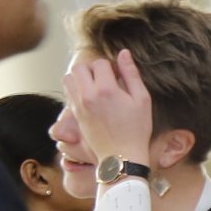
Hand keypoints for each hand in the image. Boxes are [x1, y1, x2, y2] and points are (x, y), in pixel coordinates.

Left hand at [62, 48, 152, 165]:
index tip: (120, 77)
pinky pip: (68, 92)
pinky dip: (76, 88)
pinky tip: (91, 97)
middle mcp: (88, 95)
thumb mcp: (142, 100)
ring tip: (95, 86)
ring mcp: (79, 105)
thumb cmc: (137, 130)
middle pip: (80, 67)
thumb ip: (132, 74)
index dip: (112, 67)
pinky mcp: (75, 114)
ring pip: (69, 77)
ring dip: (80, 77)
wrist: (121, 157)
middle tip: (105, 78)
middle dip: (92, 68)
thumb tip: (124, 53)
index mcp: (107, 90)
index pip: (100, 63)